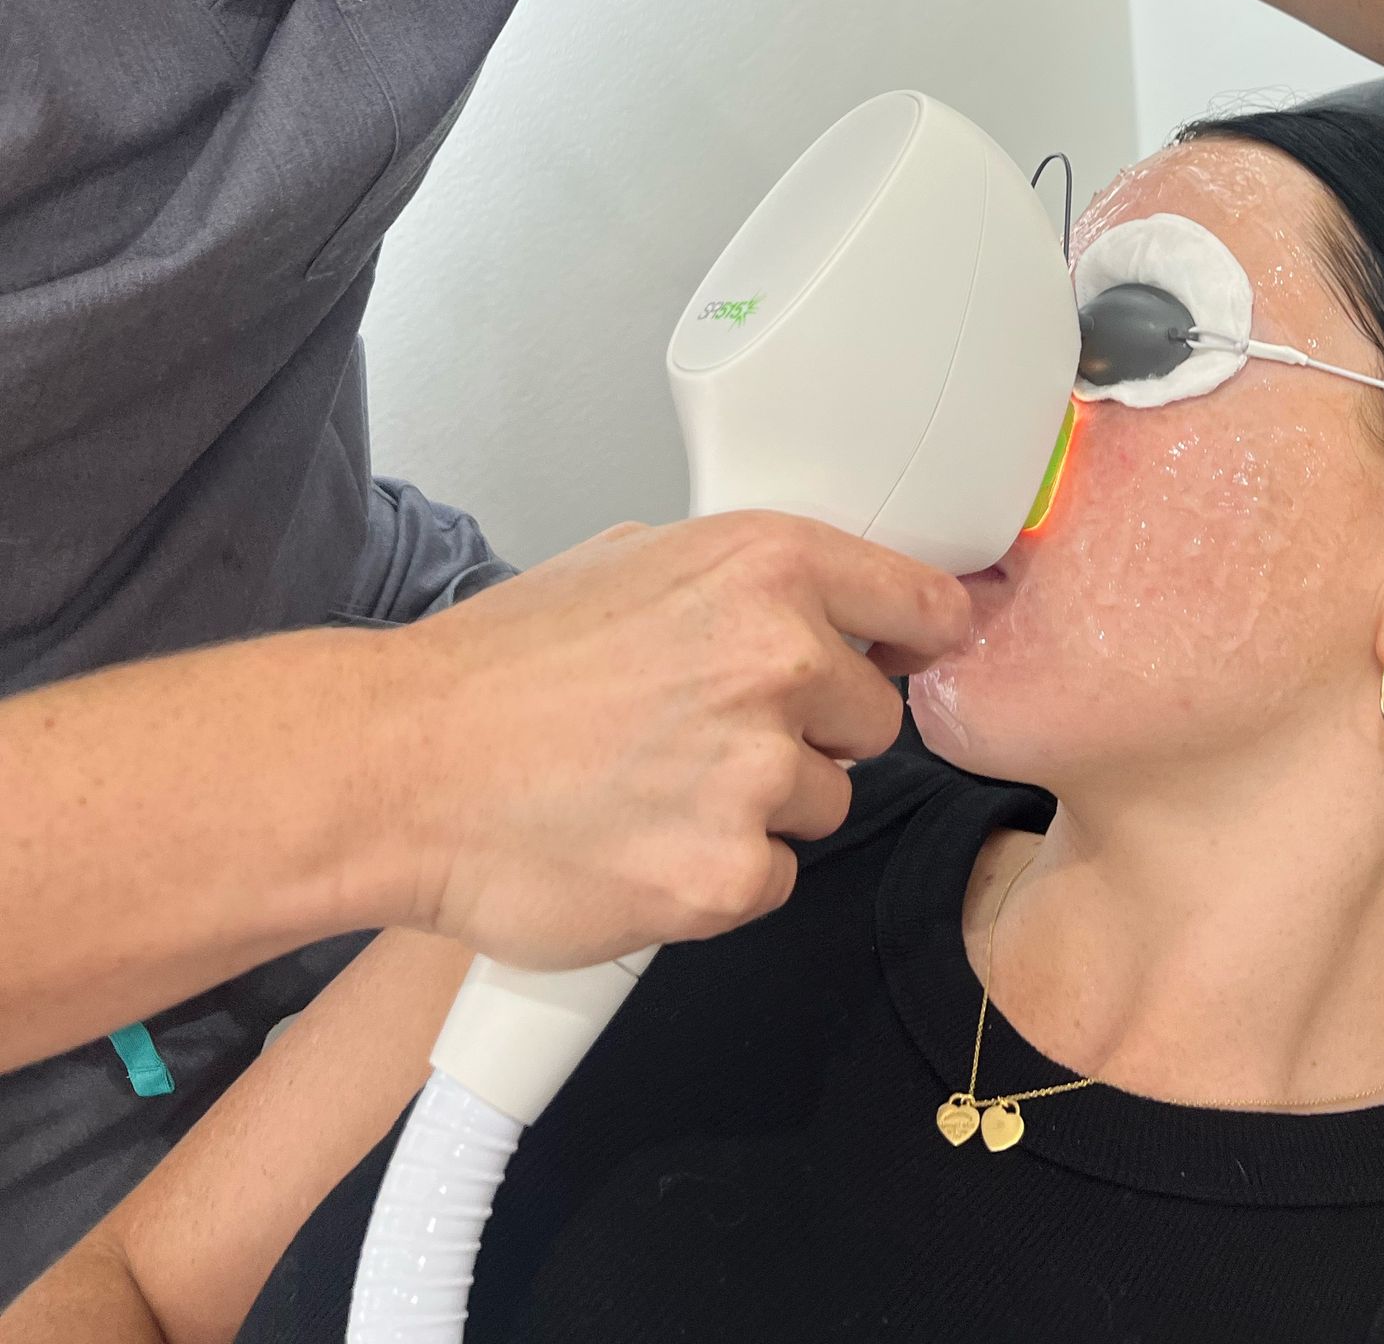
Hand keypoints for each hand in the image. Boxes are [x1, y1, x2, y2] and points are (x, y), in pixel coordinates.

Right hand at [366, 512, 968, 968]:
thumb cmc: (500, 668)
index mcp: (766, 565)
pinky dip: (718, 874)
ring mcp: (758, 773)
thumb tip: (818, 605)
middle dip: (811, 731)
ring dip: (761, 806)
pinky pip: (770, 879)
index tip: (911, 656)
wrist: (401, 770)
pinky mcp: (726, 875)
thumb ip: (741, 582)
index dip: (920, 638)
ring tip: (655, 786)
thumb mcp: (633, 562)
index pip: (925, 605)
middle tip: (708, 732)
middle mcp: (780, 660)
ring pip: (823, 803)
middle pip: (873, 719)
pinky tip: (641, 841)